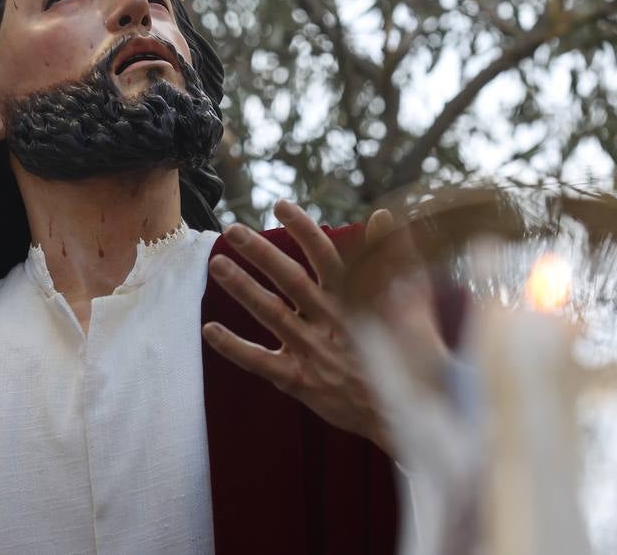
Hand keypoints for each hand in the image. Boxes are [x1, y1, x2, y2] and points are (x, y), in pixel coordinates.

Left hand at [202, 200, 394, 455]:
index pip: (326, 256)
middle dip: (261, 253)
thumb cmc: (406, 352)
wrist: (407, 412)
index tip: (280, 205)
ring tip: (217, 264)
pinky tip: (209, 330)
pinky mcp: (301, 381)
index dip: (303, 229)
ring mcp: (315, 351)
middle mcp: (332, 321)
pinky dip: (234, 347)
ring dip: (242, 288)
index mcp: (356, 300)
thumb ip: (392, 256)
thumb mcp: (407, 300)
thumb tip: (381, 215)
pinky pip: (261, 362)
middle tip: (233, 230)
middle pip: (291, 280)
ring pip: (272, 314)